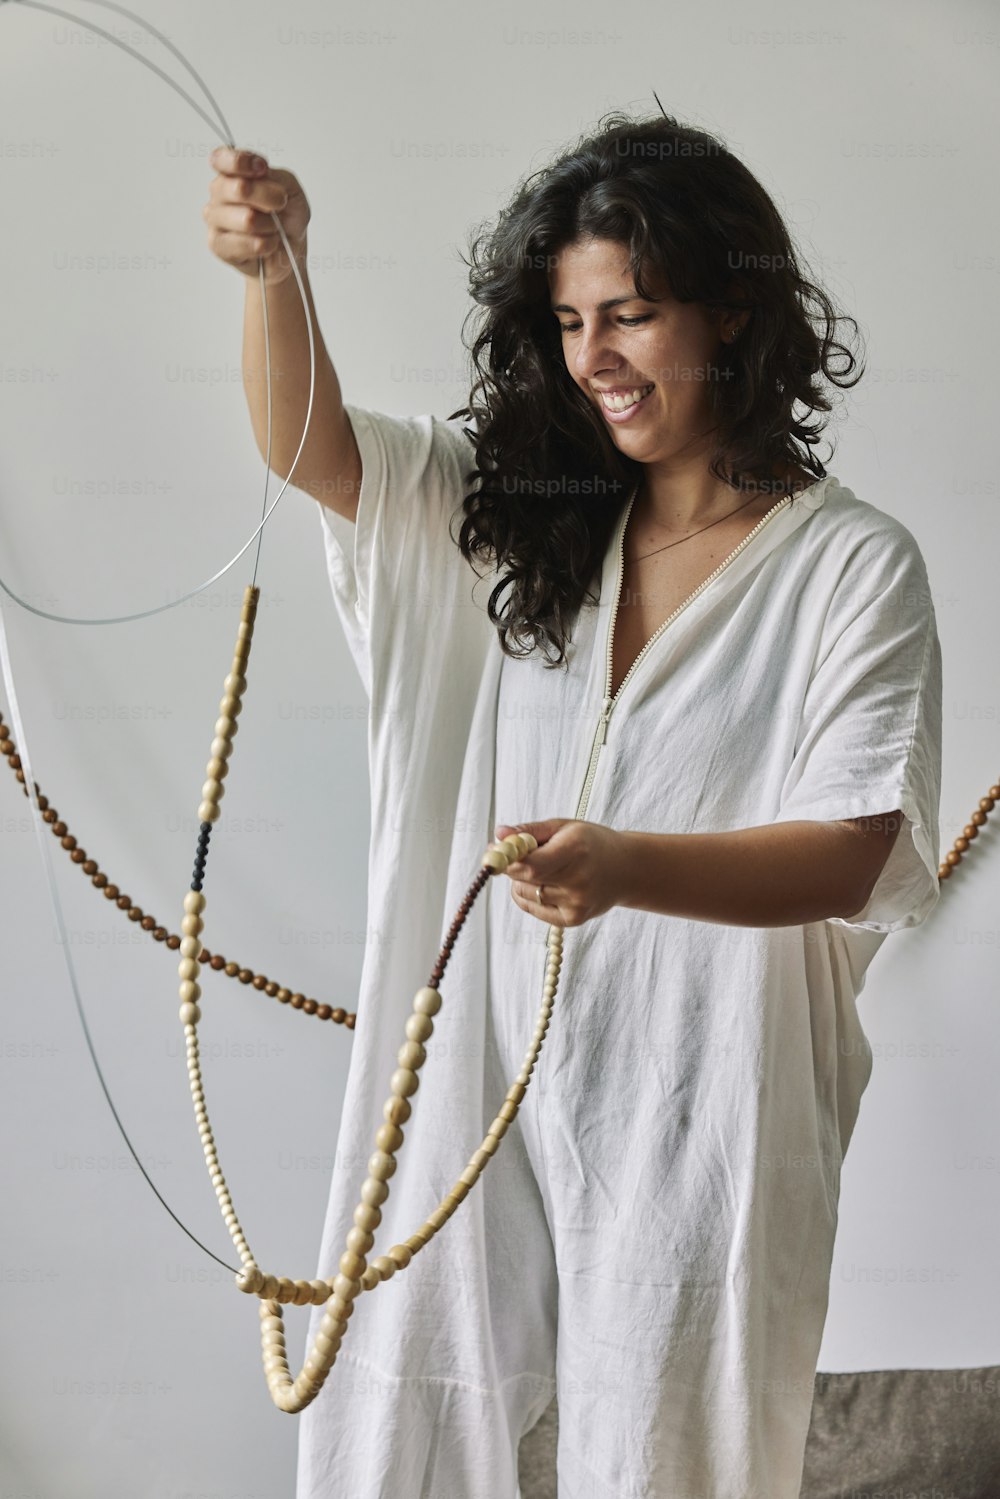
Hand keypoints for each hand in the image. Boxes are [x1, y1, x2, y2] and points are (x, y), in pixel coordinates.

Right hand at [204, 146, 310, 282]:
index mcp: (233, 173)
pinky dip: (264, 245)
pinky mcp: (217, 244)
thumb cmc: (287, 217)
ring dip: (269, 226)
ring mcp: (215, 219)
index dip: (241, 162)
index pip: (221, 159)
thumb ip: (275, 177)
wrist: (290, 250)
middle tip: (278, 206)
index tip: (262, 169)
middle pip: (239, 189)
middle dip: (268, 200)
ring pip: (246, 220)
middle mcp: (219, 193)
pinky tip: (266, 244)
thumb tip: (260, 176)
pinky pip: (244, 244)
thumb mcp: (291, 189)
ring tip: (272, 229)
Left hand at [493, 819, 629, 927]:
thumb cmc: (591, 843)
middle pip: (524, 879)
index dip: (507, 860)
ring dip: (522, 880)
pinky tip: (546, 884)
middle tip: (515, 854)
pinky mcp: (573, 920)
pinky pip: (533, 908)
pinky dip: (530, 895)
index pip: (530, 864)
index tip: (494, 851)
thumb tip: (499, 834)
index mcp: (575, 850)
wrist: (627, 870)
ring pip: (524, 894)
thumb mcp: (564, 827)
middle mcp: (578, 880)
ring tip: (544, 869)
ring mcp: (576, 903)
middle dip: (512, 866)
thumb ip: (529, 831)